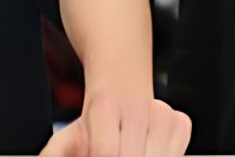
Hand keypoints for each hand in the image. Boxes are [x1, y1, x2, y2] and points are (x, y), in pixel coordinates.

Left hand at [41, 94, 190, 156]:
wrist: (124, 84)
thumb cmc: (97, 117)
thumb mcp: (68, 135)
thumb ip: (54, 153)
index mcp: (104, 107)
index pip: (105, 152)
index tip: (96, 156)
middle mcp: (135, 106)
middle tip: (111, 152)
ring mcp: (162, 114)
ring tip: (125, 149)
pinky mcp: (180, 122)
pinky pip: (174, 156)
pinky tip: (145, 150)